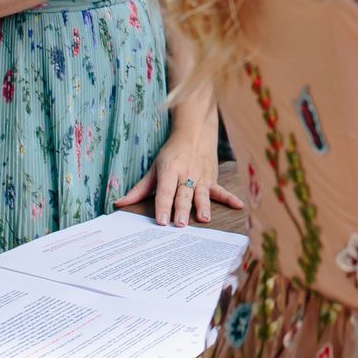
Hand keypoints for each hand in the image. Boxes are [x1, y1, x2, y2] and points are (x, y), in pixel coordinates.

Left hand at [119, 122, 243, 226]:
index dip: (162, 206)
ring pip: (202, 193)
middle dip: (182, 209)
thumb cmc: (171, 153)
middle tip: (180, 224)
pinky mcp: (212, 179)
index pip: (165, 191)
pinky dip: (230, 198)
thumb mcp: (154, 168)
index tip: (161, 222)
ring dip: (203, 206)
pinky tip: (239, 206)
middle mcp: (186, 174)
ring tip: (204, 219)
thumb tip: (119, 204)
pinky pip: (221, 190)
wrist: (194, 132)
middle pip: (183, 194)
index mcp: (170, 170)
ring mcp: (201, 177)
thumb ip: (139, 189)